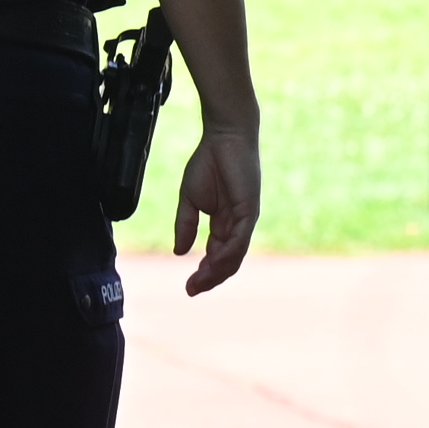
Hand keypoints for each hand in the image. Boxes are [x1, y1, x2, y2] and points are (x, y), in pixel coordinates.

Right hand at [175, 128, 260, 294]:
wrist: (223, 137)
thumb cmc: (208, 163)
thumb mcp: (190, 200)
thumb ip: (186, 225)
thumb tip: (179, 252)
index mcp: (224, 222)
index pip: (217, 255)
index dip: (204, 272)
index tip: (189, 286)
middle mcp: (237, 224)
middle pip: (228, 260)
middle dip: (210, 277)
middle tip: (192, 290)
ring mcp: (245, 217)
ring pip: (234, 253)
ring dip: (217, 271)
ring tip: (199, 282)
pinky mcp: (249, 208)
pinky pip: (240, 237)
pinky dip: (227, 252)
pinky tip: (213, 262)